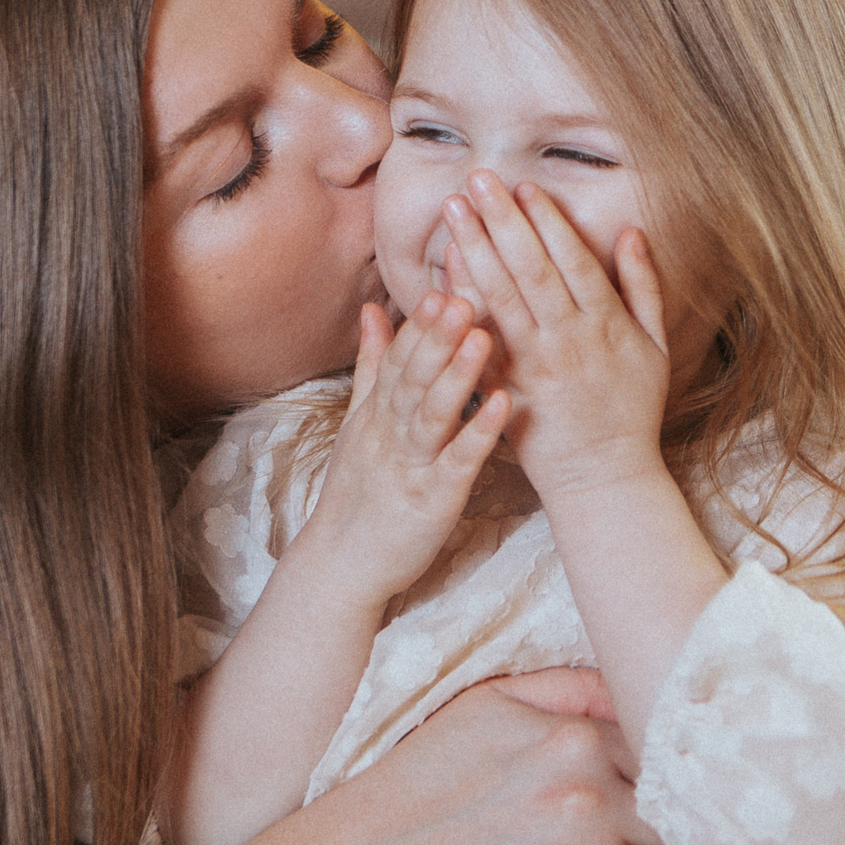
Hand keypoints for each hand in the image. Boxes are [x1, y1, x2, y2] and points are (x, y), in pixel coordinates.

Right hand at [299, 295, 510, 606]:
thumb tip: (372, 310)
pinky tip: (501, 405)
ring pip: (431, 413)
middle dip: (437, 334)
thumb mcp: (360, 423)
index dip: (421, 321)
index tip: (445, 280)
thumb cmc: (360, 493)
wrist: (343, 564)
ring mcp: (409, 466)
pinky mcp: (431, 500)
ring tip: (481, 335)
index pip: (399, 356)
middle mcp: (390, 432)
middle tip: (462, 291)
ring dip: (456, 374)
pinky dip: (477, 433)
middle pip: (412, 375)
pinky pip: (456, 463)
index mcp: (378, 413)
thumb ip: (372, 366)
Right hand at [348, 677, 747, 844]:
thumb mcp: (486, 704)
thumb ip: (567, 687)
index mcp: (577, 740)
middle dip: (745, 841)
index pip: (675, 753)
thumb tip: (630, 680)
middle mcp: (588, 799)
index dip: (722, 774)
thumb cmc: (418, 780)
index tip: (767, 787)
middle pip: (693, 823)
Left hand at [440, 171, 670, 503]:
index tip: (523, 186)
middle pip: (532, 270)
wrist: (604, 477)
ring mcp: (536, 366)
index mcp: (607, 325)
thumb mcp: (655, 347)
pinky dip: (462, 306)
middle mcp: (569, 341)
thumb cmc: (631, 409)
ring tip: (453, 210)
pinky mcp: (508, 391)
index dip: (548, 222)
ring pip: (502, 299)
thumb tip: (632, 232)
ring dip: (475, 250)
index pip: (573, 261)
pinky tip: (443, 273)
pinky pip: (481, 341)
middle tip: (476, 179)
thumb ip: (644, 287)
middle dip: (503, 221)